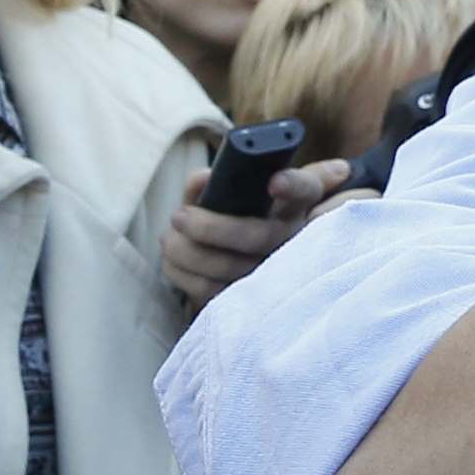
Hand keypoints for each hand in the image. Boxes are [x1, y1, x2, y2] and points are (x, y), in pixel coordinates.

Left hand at [158, 158, 352, 307]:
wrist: (258, 256)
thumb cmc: (249, 210)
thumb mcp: (243, 186)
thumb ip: (222, 177)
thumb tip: (202, 180)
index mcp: (296, 202)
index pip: (305, 188)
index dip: (292, 186)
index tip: (274, 183)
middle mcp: (292, 237)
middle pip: (258, 237)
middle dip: (212, 229)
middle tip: (179, 216)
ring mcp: (273, 272)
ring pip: (231, 267)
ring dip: (189, 252)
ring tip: (169, 238)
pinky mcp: (248, 298)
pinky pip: (211, 292)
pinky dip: (182, 273)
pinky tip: (171, 258)